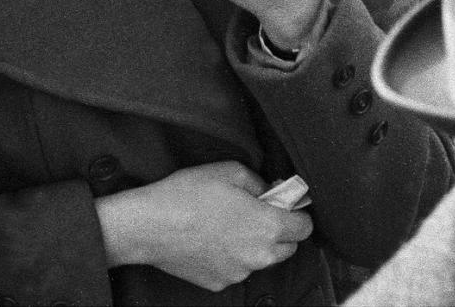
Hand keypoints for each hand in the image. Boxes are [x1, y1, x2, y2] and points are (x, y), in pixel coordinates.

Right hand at [95, 161, 312, 290]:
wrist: (149, 225)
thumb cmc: (185, 195)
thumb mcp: (227, 171)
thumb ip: (258, 181)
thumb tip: (269, 190)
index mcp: (267, 226)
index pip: (305, 227)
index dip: (296, 213)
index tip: (284, 206)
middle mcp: (259, 255)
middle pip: (287, 247)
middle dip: (276, 231)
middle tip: (251, 212)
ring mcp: (240, 272)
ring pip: (259, 258)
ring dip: (251, 244)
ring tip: (222, 224)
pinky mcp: (219, 282)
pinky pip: (234, 268)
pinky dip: (228, 256)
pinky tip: (207, 239)